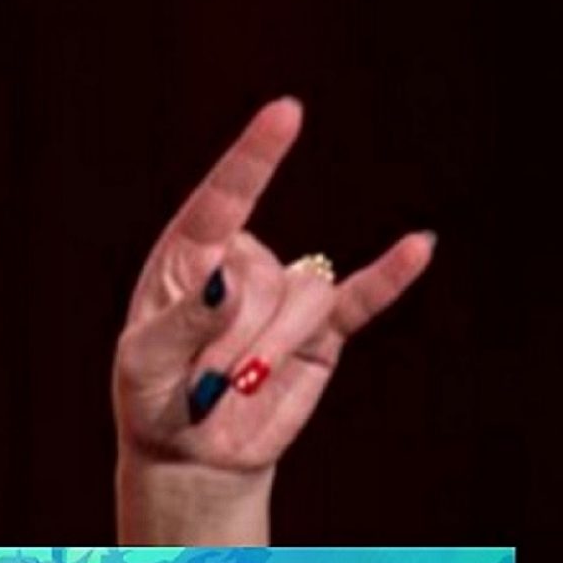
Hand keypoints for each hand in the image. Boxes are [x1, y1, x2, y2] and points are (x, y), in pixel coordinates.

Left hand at [114, 97, 433, 536]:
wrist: (193, 451)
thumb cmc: (154, 398)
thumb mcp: (144, 365)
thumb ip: (181, 323)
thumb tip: (225, 280)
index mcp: (189, 256)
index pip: (223, 198)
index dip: (255, 157)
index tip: (287, 112)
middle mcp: (242, 263)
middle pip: (266, 276)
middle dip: (237, 338)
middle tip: (205, 379)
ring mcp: (285, 294)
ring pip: (306, 298)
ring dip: (271, 351)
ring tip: (236, 384)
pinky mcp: (324, 330)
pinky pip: (362, 297)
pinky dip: (390, 276)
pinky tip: (419, 246)